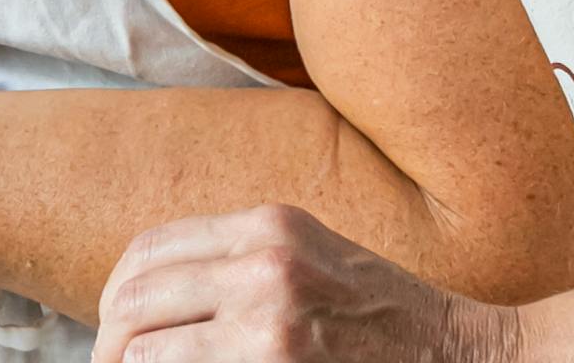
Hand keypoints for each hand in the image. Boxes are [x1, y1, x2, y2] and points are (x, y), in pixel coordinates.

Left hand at [92, 207, 522, 362]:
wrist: (465, 356)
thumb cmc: (388, 320)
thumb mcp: (315, 258)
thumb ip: (241, 262)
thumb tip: (146, 299)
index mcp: (270, 223)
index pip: (148, 249)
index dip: (114, 296)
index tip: (114, 330)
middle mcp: (265, 261)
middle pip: (132, 299)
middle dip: (109, 344)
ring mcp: (270, 319)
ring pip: (143, 349)